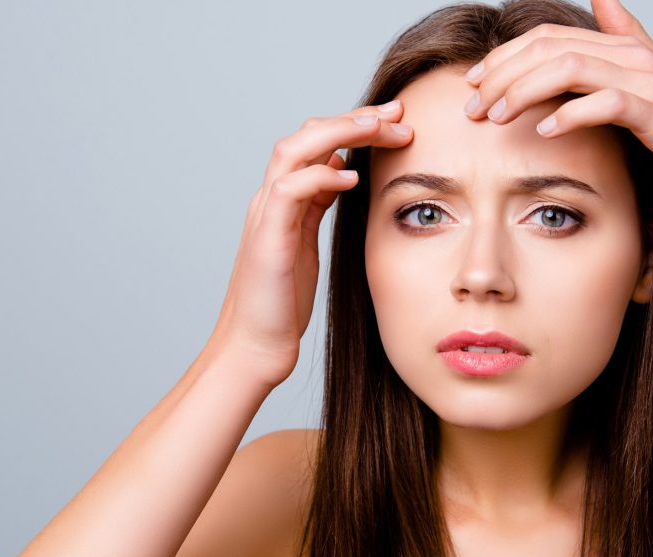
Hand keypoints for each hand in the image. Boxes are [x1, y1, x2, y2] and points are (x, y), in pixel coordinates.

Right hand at [208, 101, 412, 389]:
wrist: (254, 346)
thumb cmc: (282, 304)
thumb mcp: (307, 244)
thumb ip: (319, 206)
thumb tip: (342, 174)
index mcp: (284, 200)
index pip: (317, 144)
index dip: (355, 126)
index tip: (397, 121)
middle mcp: (271, 199)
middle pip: (308, 135)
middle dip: (355, 119)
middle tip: (398, 113)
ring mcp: (265, 216)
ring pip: (295, 150)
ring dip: (340, 132)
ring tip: (380, 128)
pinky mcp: (266, 239)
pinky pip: (289, 190)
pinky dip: (320, 176)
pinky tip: (351, 176)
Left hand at [462, 0, 652, 228]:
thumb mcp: (650, 88)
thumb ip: (625, 41)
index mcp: (626, 50)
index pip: (549, 37)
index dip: (504, 56)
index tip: (472, 84)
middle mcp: (637, 58)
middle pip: (551, 47)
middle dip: (502, 74)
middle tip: (471, 106)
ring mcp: (652, 84)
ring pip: (570, 68)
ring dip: (523, 91)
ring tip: (495, 117)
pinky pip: (607, 104)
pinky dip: (570, 115)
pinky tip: (543, 132)